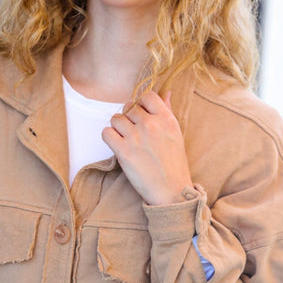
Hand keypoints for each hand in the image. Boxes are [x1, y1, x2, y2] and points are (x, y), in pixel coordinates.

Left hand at [102, 91, 193, 205]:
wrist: (171, 190)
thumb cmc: (174, 163)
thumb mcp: (176, 133)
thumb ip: (167, 111)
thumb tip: (166, 93)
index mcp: (166, 118)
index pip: (147, 95)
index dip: (141, 104)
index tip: (142, 115)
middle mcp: (150, 125)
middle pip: (129, 107)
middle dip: (129, 118)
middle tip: (134, 133)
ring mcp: (136, 137)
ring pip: (116, 119)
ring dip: (118, 128)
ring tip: (126, 140)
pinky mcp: (123, 151)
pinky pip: (106, 133)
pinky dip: (109, 138)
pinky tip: (118, 146)